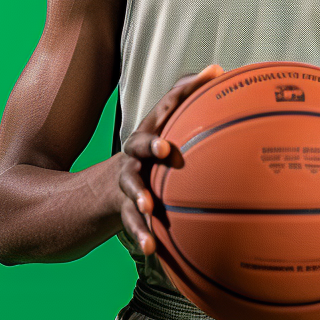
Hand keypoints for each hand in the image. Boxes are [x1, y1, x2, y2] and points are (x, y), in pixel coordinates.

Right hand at [114, 63, 224, 254]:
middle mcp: (134, 155)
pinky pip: (130, 221)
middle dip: (150, 146)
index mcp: (149, 134)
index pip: (161, 112)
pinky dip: (141, 234)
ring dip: (139, 195)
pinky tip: (151, 248)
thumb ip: (191, 103)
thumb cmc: (150, 155)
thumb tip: (220, 71)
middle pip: (137, 145)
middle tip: (164, 151)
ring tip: (148, 207)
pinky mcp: (122, 208)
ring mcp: (126, 181)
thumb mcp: (165, 130)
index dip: (178, 99)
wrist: (99, 191)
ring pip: (131, 186)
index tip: (188, 110)